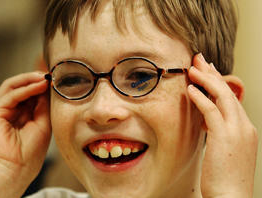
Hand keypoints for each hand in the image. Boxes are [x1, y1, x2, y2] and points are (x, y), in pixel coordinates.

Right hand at [0, 72, 50, 197]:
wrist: (17, 169)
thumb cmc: (31, 151)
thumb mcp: (43, 122)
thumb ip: (43, 105)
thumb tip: (49, 87)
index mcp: (21, 113)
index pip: (30, 92)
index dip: (42, 84)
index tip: (57, 79)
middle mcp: (10, 110)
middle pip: (21, 86)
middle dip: (36, 78)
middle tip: (52, 75)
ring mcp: (1, 110)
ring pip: (13, 86)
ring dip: (30, 79)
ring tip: (45, 77)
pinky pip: (11, 95)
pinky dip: (26, 88)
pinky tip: (39, 85)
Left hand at [187, 54, 257, 197]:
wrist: (232, 197)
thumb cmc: (226, 177)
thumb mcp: (226, 150)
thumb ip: (219, 132)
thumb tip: (207, 121)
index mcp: (245, 129)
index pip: (231, 99)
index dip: (218, 83)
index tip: (208, 72)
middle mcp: (244, 126)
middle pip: (228, 92)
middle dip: (213, 73)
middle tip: (199, 60)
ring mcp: (236, 130)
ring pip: (222, 96)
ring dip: (206, 79)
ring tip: (192, 68)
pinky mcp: (224, 136)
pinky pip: (211, 111)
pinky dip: (201, 97)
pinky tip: (190, 89)